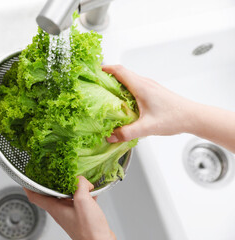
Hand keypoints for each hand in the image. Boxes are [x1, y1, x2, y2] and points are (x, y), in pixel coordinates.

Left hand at [24, 176, 115, 239]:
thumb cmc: (89, 230)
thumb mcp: (83, 201)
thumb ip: (80, 185)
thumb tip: (81, 179)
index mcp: (55, 208)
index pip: (34, 196)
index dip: (28, 186)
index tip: (26, 177)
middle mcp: (60, 211)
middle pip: (51, 193)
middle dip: (53, 181)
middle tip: (53, 171)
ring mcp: (70, 213)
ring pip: (66, 196)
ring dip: (72, 187)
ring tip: (78, 179)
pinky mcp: (81, 215)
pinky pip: (79, 200)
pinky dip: (84, 193)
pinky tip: (91, 192)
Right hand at [103, 65, 234, 151]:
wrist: (193, 116)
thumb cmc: (174, 118)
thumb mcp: (148, 127)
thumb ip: (127, 132)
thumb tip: (110, 136)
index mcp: (141, 87)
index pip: (119, 70)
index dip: (105, 68)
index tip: (94, 70)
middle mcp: (145, 83)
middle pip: (122, 72)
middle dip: (107, 75)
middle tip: (96, 82)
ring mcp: (150, 86)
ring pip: (129, 79)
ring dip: (116, 82)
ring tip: (105, 91)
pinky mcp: (153, 92)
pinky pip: (135, 85)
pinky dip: (124, 88)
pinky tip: (122, 101)